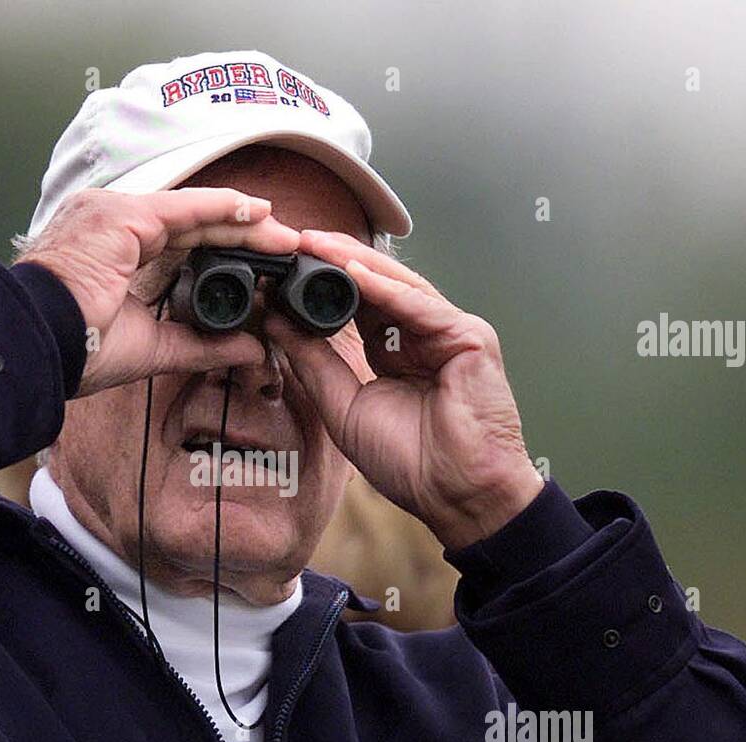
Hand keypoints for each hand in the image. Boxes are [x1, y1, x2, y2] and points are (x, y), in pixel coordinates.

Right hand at [17, 187, 299, 395]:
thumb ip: (202, 345)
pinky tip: (255, 214)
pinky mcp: (122, 216)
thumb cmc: (74, 349)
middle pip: (192, 223)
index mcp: (112, 249)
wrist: (36, 346)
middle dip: (242, 234)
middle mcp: (111, 222)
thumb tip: (251, 350)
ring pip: (193, 213)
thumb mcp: (154, 347)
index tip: (264, 262)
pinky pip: (184, 209)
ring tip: (282, 233)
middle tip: (286, 244)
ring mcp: (114, 213)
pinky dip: (222, 210)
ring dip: (241, 223)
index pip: (181, 241)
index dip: (224, 248)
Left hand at [265, 229, 544, 551]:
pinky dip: (384, 287)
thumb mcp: (343, 406)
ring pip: (396, 286)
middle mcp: (424, 336)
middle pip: (376, 286)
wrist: (456, 495)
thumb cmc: (411, 462)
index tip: (279, 270)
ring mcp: (449, 333)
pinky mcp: (469, 337)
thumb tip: (276, 322)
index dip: (319, 286)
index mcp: (397, 352)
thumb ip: (313, 362)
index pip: (356, 305)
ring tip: (313, 245)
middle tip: (290, 242)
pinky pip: (419, 305)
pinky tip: (351, 270)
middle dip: (333, 261)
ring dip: (353, 262)